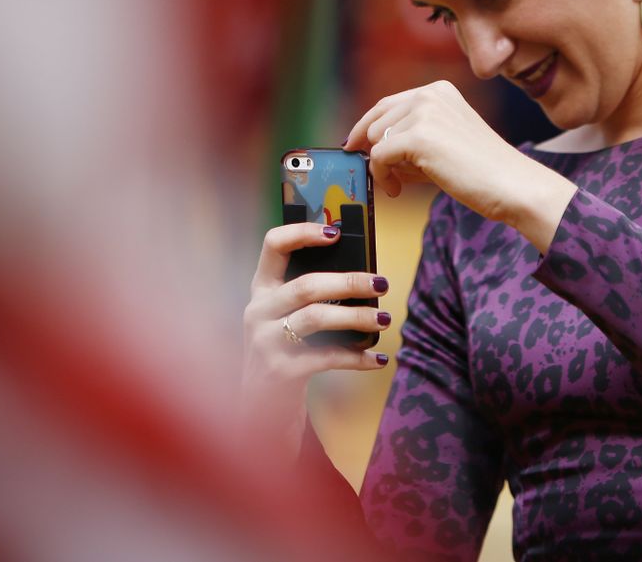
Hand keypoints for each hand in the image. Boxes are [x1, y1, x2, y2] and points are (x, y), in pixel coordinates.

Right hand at [240, 221, 391, 457]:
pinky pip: (325, 357)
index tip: (336, 231)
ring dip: (356, 317)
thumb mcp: (285, 320)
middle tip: (382, 283)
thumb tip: (362, 277)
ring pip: (316, 318)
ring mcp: (265, 342)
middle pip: (306, 285)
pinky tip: (378, 358)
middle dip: (349, 282)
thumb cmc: (285, 353)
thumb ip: (309, 296)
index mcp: (261, 290)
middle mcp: (258, 311)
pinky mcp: (279, 372)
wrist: (258, 410)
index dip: (302, 232)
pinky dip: (356, 357)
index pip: (273, 245)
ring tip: (384, 319)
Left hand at [345, 80, 576, 251]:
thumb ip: (409, 138)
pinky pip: (378, 157)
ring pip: (374, 139)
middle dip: (373, 151)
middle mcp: (429, 94)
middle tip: (386, 177)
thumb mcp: (442, 142)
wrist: (512, 185)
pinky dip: (382, 177)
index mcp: (438, 90)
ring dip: (383, 166)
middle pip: (376, 121)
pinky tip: (398, 190)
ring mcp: (424, 112)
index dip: (365, 127)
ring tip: (404, 184)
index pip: (386, 105)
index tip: (353, 146)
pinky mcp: (418, 136)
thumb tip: (369, 150)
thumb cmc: (480, 170)